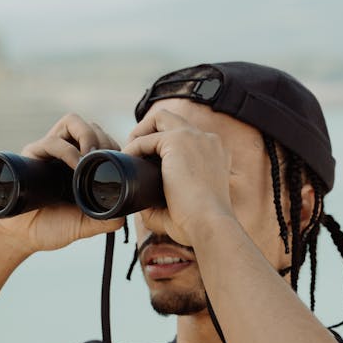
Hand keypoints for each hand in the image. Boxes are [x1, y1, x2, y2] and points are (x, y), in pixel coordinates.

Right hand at [0, 114, 124, 252]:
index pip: (103, 140)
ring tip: (92, 158)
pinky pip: (53, 140)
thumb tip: (124, 216)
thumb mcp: (85, 225)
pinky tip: (77, 166)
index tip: (119, 164)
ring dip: (89, 135)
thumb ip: (105, 220)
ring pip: (73, 121)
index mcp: (81, 164)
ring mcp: (49, 151)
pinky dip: (68, 150)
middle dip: (104, 139)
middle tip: (106, 161)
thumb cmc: (51, 227)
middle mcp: (66, 152)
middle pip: (91, 126)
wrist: (20, 236)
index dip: (114, 147)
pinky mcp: (32, 154)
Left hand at [122, 109, 233, 246]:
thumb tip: (142, 205)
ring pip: (161, 118)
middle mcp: (208, 141)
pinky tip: (128, 161)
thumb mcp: (185, 207)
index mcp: (214, 154)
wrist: (210, 224)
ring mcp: (195, 137)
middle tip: (135, 152)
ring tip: (128, 151)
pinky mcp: (179, 140)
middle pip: (174, 120)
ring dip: (141, 131)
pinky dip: (134, 147)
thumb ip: (164, 203)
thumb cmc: (200, 224)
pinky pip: (148, 137)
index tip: (148, 162)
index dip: (164, 146)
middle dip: (150, 130)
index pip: (187, 137)